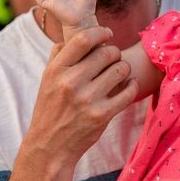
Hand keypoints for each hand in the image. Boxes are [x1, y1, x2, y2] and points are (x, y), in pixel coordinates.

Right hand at [27, 26, 139, 164]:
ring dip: (124, 68)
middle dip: (114, 53)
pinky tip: (128, 85)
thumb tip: (69, 37)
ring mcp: (88, 99)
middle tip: (113, 59)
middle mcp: (71, 83)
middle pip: (107, 52)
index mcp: (56, 70)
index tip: (108, 33)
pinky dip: (132, 85)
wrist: (50, 148)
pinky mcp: (102, 115)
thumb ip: (58, 57)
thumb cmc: (50, 109)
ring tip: (119, 73)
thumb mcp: (47, 81)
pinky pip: (129, 91)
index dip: (100, 32)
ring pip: (121, 69)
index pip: (83, 39)